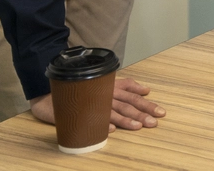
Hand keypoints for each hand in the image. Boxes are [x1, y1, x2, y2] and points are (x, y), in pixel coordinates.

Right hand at [30, 77, 165, 130]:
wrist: (53, 91)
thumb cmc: (83, 89)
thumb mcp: (107, 83)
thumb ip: (126, 85)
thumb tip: (146, 89)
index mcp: (113, 89)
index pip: (133, 97)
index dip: (147, 104)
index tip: (160, 113)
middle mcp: (105, 95)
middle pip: (127, 105)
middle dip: (142, 114)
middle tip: (154, 122)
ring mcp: (92, 104)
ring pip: (112, 112)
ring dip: (126, 120)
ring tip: (138, 126)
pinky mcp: (78, 111)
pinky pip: (91, 118)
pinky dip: (101, 123)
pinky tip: (110, 130)